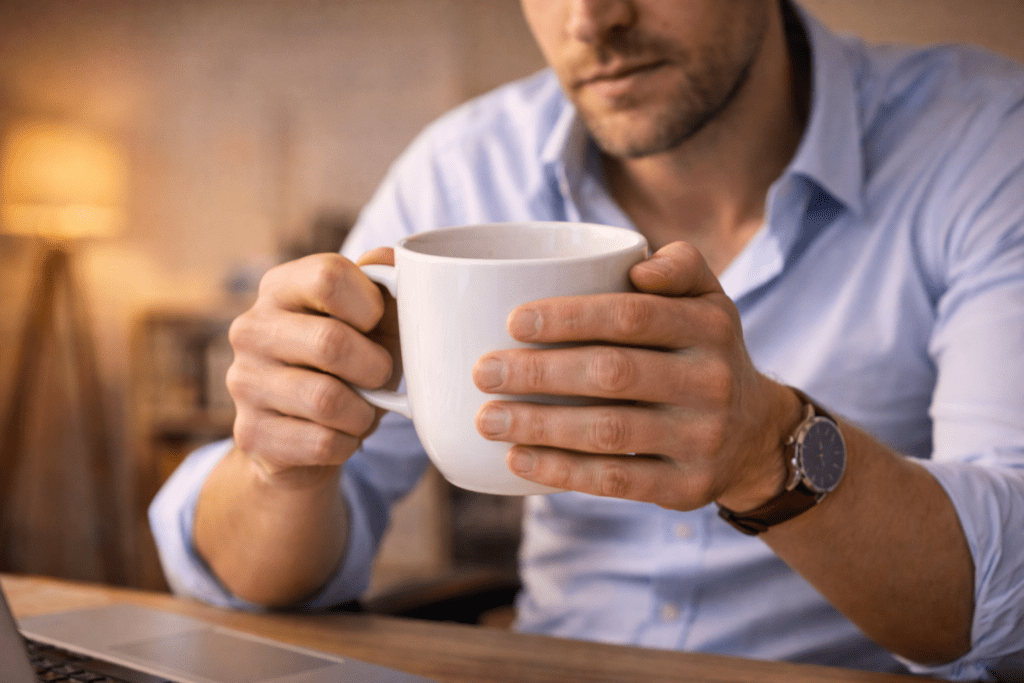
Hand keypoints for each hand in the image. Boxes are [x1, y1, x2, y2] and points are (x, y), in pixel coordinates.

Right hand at [225, 249, 398, 485]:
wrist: (311, 433)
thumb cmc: (353, 363)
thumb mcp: (376, 321)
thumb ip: (389, 284)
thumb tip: (395, 259)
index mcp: (281, 287)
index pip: (328, 276)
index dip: (371, 305)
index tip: (376, 324)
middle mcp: (251, 328)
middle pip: (330, 342)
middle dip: (375, 368)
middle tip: (379, 377)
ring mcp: (243, 381)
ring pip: (327, 400)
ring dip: (363, 412)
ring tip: (361, 409)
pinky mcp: (250, 433)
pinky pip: (321, 443)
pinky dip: (347, 443)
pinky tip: (340, 435)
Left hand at [472, 241, 801, 510]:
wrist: (755, 432)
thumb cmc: (701, 351)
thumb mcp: (707, 298)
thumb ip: (677, 264)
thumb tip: (637, 266)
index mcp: (709, 324)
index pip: (632, 316)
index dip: (569, 317)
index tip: (513, 322)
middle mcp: (712, 381)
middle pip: (613, 373)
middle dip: (539, 373)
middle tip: (484, 372)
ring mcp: (702, 438)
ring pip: (608, 432)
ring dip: (539, 426)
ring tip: (487, 419)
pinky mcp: (687, 487)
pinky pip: (616, 482)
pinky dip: (561, 472)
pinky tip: (516, 460)